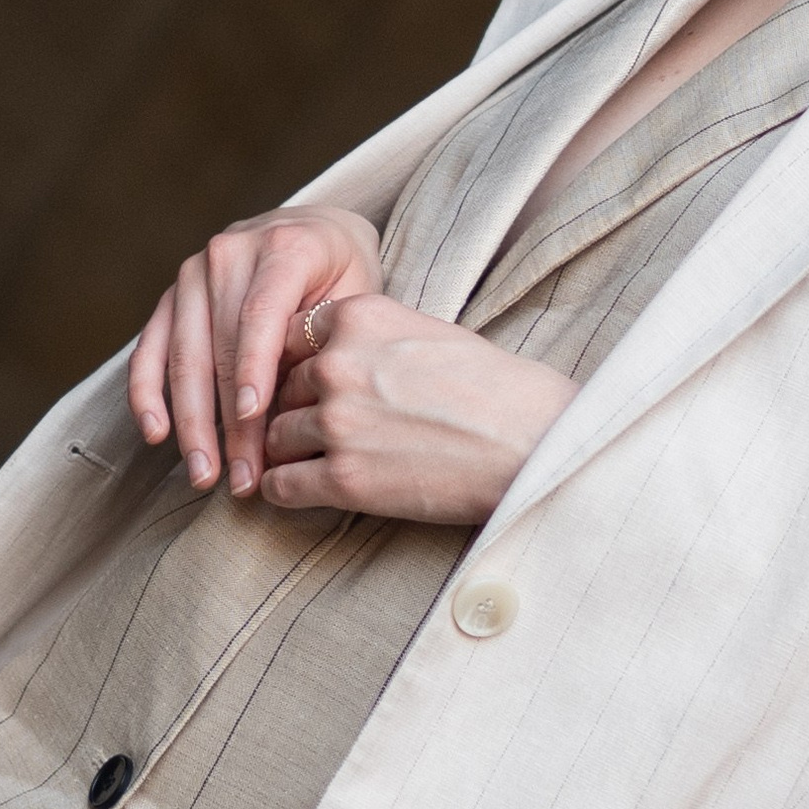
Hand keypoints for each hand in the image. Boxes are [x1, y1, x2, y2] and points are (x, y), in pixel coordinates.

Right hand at [128, 207, 382, 495]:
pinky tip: (156, 434)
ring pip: (183, 356)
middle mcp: (230, 253)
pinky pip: (149, 349)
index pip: (261, 314)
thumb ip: (325, 338)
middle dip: (227, 420)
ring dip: (191, 421)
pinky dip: (147, 393)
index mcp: (284, 246)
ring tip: (204, 474)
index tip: (251, 417)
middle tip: (239, 477)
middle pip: (220, 345)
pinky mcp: (171, 297)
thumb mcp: (355, 295)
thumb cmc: (344, 276)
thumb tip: (299, 406)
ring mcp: (193, 273)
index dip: (253, 367)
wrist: (315, 231)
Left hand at [260, 295, 574, 522]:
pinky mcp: (342, 479)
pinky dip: (287, 492)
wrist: (533, 441)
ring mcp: (336, 422)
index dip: (301, 365)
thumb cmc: (494, 388)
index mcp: (359, 316)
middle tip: (327, 432)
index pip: (289, 336)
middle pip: (281, 389)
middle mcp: (337, 364)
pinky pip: (281, 486)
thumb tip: (327, 360)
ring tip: (323, 462)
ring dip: (290, 453)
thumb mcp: (425, 332)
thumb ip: (368, 339)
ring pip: (274, 438)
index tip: (316, 387)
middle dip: (298, 411)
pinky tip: (311, 491)